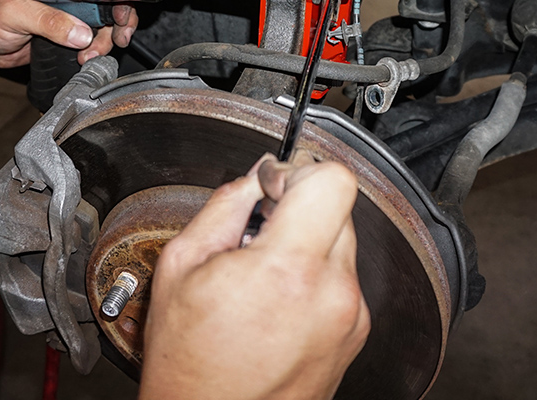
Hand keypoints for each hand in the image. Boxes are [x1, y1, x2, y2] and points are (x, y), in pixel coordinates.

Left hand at [0, 0, 137, 70]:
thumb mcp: (14, 13)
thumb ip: (47, 21)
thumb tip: (80, 33)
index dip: (117, 1)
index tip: (121, 20)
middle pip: (107, 7)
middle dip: (116, 27)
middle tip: (111, 42)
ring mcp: (67, 18)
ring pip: (101, 29)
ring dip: (104, 44)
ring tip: (88, 55)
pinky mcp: (63, 38)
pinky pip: (88, 44)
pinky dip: (94, 53)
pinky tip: (86, 59)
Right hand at [139, 150, 369, 399]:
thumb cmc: (189, 364)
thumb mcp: (182, 265)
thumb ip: (225, 206)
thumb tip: (254, 177)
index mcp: (289, 270)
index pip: (333, 181)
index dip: (297, 172)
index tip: (271, 187)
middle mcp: (332, 294)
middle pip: (338, 208)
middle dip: (297, 208)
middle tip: (257, 231)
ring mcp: (349, 318)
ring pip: (341, 243)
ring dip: (306, 242)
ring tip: (261, 273)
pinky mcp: (354, 334)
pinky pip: (341, 280)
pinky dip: (313, 277)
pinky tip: (275, 300)